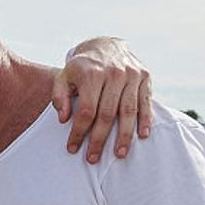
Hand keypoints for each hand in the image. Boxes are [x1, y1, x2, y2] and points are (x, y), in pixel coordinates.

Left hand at [52, 37, 152, 162]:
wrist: (105, 45)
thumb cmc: (81, 68)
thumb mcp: (64, 77)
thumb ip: (59, 97)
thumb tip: (64, 119)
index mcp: (92, 74)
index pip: (86, 110)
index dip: (79, 132)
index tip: (72, 148)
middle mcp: (114, 73)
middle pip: (107, 114)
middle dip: (99, 139)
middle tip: (93, 158)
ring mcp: (131, 74)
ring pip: (128, 111)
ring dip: (124, 135)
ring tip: (119, 154)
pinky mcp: (145, 76)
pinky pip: (145, 102)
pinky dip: (145, 119)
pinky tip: (142, 136)